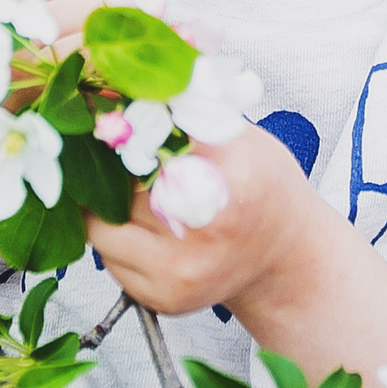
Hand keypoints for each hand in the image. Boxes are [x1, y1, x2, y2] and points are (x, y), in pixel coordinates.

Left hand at [86, 128, 320, 319]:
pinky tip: (143, 223)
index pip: (152, 139)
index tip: (106, 111)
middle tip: (108, 147)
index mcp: (235, 177)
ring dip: (103, 201)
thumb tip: (109, 89)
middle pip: (123, 181)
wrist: (283, 256)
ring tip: (133, 187)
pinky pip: (108, 255)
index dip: (125, 125)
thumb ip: (183, 114)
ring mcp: (183, 270)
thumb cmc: (262, 185)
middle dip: (109, 162)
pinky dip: (114, 234)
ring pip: (103, 221)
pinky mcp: (164, 298)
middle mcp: (208, 230)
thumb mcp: (240, 135)